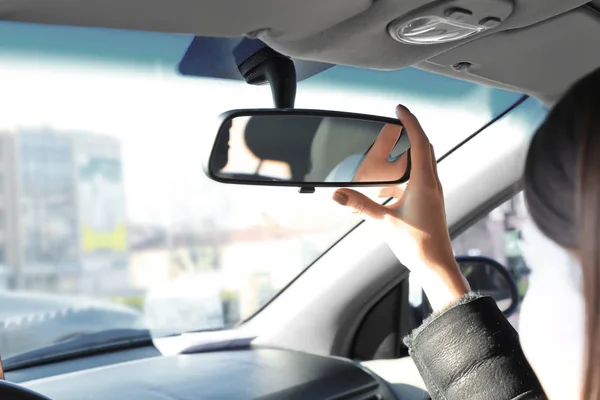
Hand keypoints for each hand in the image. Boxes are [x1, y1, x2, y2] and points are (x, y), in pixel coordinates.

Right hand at [332, 105, 468, 310]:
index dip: (410, 121)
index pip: (419, 141)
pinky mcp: (430, 202)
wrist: (436, 264)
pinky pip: (418, 179)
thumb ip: (360, 205)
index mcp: (424, 182)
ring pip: (422, 163)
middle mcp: (432, 184)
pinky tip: (386, 188)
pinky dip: (403, 175)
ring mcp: (433, 193)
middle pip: (424, 148)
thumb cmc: (417, 244)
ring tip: (386, 157)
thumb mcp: (384, 222)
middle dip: (409, 133)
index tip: (399, 109)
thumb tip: (338, 194)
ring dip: (406, 155)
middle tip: (393, 125)